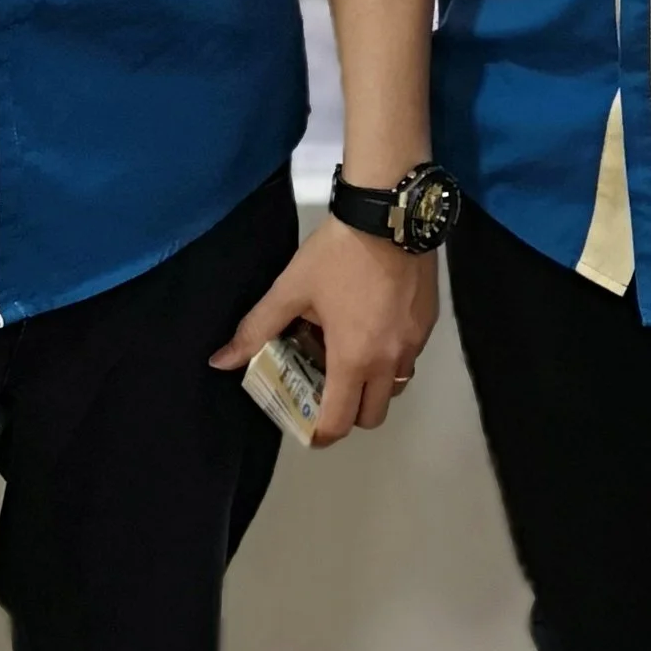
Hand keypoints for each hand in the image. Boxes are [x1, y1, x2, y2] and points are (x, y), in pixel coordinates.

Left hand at [212, 215, 439, 445]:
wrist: (389, 215)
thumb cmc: (338, 255)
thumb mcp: (291, 289)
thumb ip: (256, 328)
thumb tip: (221, 361)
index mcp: (353, 359)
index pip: (339, 421)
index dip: (321, 434)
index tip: (309, 430)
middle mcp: (389, 361)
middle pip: (372, 415)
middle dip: (349, 413)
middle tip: (328, 390)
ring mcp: (414, 344)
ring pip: (395, 388)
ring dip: (373, 387)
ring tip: (351, 357)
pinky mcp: (428, 324)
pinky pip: (409, 358)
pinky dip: (391, 358)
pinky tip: (373, 327)